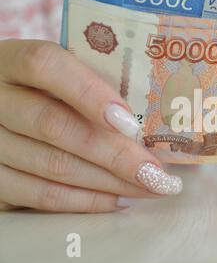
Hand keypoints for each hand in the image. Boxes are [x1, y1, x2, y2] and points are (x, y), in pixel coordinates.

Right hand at [0, 40, 181, 212]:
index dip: (89, 92)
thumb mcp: (61, 78)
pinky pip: (39, 196)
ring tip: (150, 187)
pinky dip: (85, 201)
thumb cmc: (45, 93)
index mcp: (11, 61)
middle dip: (115, 153)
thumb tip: (152, 122)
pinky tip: (118, 200)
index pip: (44, 65)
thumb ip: (94, 86)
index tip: (130, 123)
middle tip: (156, 172)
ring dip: (109, 182)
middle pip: (53, 125)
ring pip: (52, 166)